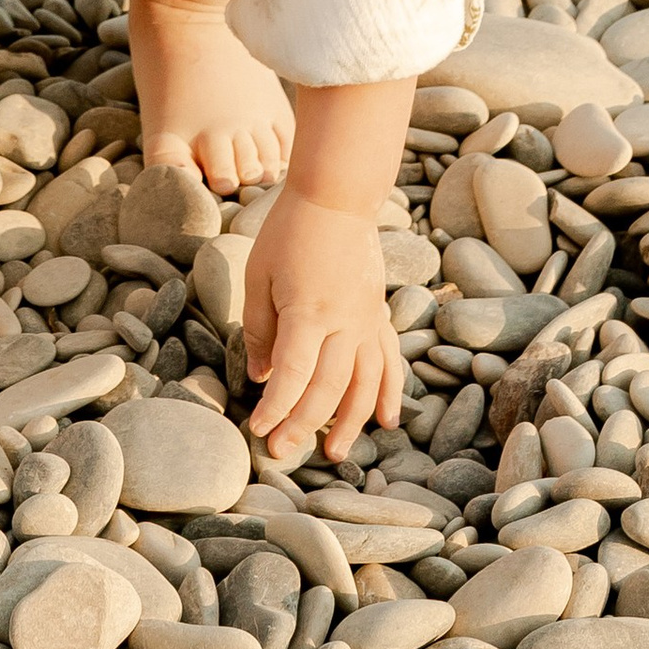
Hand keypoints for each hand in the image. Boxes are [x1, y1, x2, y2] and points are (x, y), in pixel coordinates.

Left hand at [244, 189, 401, 465]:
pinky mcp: (378, 315)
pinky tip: (387, 421)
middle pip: (328, 388)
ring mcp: (366, 321)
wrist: (337, 197)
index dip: (275, 408)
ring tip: (334, 452)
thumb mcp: (259, 277)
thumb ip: (261, 330)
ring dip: (351, 422)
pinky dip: (390, 393)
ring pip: (364, 384)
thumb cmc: (288, 232)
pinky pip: (389, 361)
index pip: (292, 375)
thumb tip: (263, 377)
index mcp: (308, 312)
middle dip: (304, 424)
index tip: (258, 429)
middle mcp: (343, 323)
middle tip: (283, 452)